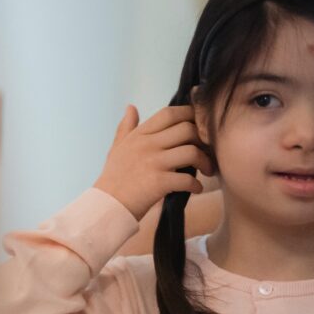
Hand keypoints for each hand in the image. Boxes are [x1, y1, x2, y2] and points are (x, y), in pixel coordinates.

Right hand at [94, 105, 211, 219]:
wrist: (106, 206)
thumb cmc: (113, 178)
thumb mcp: (117, 148)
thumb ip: (126, 127)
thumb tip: (130, 107)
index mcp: (139, 135)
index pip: (169, 114)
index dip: (189, 115)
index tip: (198, 126)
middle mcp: (147, 145)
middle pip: (187, 129)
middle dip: (202, 139)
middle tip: (206, 150)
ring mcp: (153, 163)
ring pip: (192, 152)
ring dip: (205, 161)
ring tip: (207, 170)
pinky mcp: (159, 183)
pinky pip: (188, 179)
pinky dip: (197, 185)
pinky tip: (196, 189)